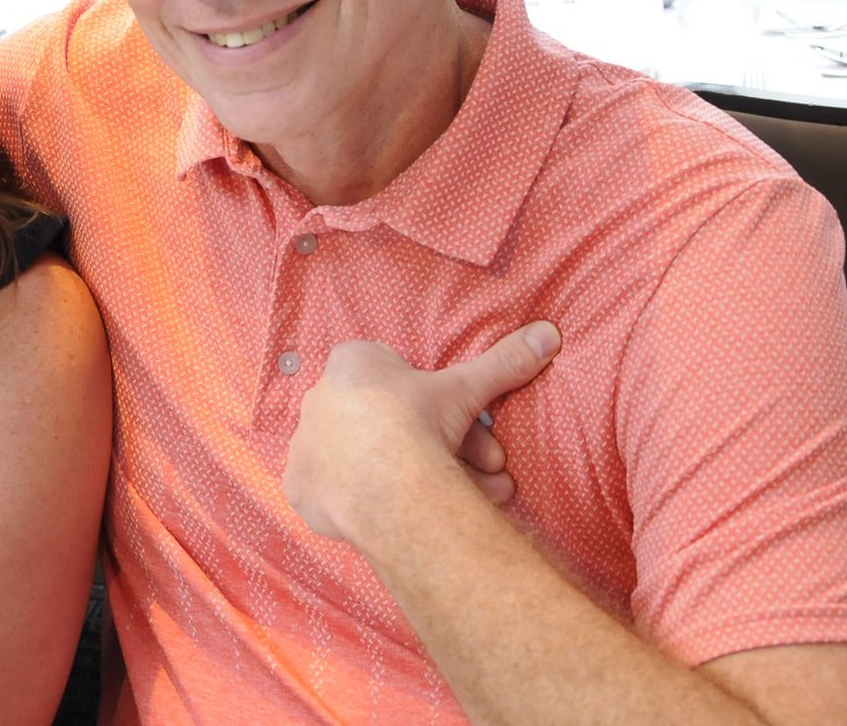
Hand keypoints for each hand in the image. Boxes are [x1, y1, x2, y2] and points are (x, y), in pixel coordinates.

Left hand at [283, 322, 560, 552]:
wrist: (384, 484)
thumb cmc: (419, 424)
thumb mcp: (465, 389)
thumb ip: (502, 362)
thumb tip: (549, 334)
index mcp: (350, 364)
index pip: (399, 380)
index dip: (439, 406)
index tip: (465, 427)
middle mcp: (318, 398)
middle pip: (388, 425)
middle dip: (439, 448)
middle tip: (483, 472)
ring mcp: (304, 445)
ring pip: (366, 462)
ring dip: (408, 478)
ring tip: (459, 501)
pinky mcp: (298, 487)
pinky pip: (331, 493)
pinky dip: (361, 502)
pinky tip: (395, 512)